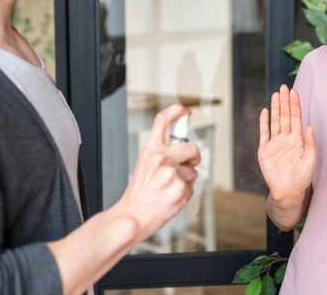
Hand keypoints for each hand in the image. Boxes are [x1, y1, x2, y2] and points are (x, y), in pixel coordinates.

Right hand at [115, 104, 200, 243]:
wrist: (132, 216)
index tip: (185, 110)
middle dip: (194, 157)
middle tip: (187, 165)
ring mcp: (172, 173)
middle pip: (192, 147)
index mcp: (151, 150)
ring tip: (168, 189)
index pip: (163, 121)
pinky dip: (185, 194)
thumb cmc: (138, 194)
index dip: (176, 111)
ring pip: (193, 172)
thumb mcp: (144, 166)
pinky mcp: (181, 188)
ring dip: (186, 180)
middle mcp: (162, 158)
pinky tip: (171, 197)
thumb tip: (182, 149)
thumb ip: (161, 154)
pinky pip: (192, 187)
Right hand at [258, 85, 316, 206]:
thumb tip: (310, 126)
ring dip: (275, 108)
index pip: (296, 118)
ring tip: (275, 95)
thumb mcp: (311, 160)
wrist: (288, 192)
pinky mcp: (264, 150)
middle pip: (284, 116)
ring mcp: (274, 143)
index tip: (295, 92)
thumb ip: (310, 143)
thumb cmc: (302, 178)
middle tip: (284, 88)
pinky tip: (264, 112)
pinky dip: (263, 123)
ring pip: (274, 122)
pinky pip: (264, 134)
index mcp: (298, 140)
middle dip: (285, 102)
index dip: (295, 105)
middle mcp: (286, 139)